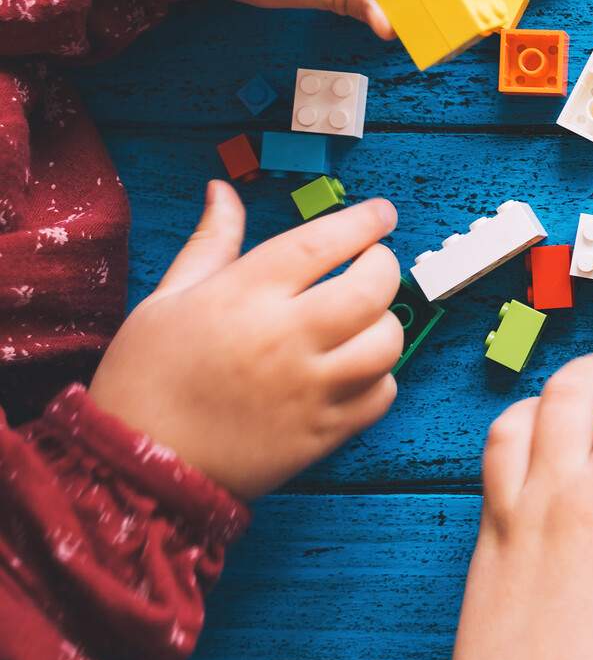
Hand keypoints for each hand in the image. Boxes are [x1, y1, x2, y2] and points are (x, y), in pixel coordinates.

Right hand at [88, 182, 402, 499]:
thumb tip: (222, 192)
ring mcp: (311, 388)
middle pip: (372, 288)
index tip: (382, 213)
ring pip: (387, 342)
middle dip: (384, 265)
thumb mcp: (166, 299)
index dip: (362, 221)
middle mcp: (286, 338)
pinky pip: (381, 395)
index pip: (322, 243)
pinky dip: (380, 378)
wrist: (138, 468)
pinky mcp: (323, 432)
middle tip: (373, 262)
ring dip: (386, 323)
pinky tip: (355, 369)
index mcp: (245, 296)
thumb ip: (210, 243)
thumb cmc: (146, 379)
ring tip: (364, 319)